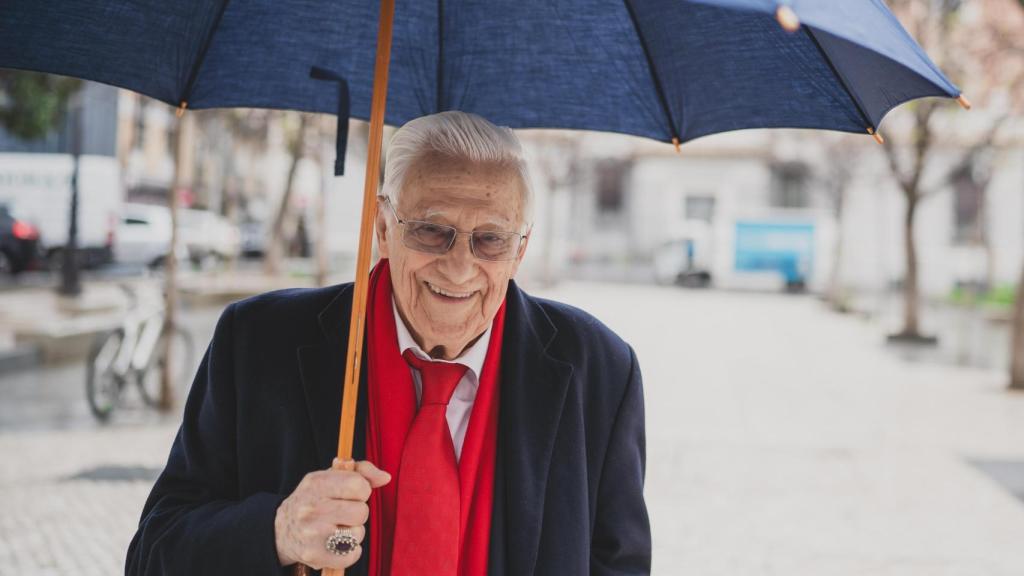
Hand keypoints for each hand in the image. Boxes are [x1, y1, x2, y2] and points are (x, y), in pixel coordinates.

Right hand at [274, 459, 390, 569]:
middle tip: (344, 513)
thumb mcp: (331, 477)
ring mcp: (312, 534)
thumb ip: (361, 471)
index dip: (362, 490)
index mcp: (316, 483)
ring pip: (358, 534)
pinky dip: (350, 552)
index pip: (358, 485)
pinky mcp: (315, 556)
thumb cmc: (315, 499)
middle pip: (361, 512)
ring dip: (354, 533)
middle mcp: (311, 508)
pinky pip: (352, 555)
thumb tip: (385, 477)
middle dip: (358, 513)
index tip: (352, 494)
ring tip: (339, 529)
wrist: (282, 530)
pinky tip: (338, 545)